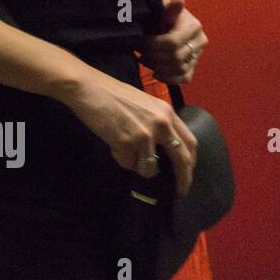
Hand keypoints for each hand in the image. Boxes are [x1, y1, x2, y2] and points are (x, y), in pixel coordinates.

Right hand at [62, 71, 197, 198]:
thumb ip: (156, 122)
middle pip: (181, 159)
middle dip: (182, 179)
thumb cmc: (111, 93)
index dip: (191, 162)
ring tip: (127, 156)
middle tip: (180, 191)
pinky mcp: (125, 143)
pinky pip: (128, 163)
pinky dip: (121, 159)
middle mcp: (161, 124)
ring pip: (150, 167)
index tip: (188, 174)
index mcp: (167, 112)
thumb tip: (160, 147)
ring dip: (140, 168)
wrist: (88, 88)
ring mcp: (144, 135)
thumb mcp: (144, 104)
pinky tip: (113, 146)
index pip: (189, 142)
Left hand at [138, 0, 206, 86]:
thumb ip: (169, 8)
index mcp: (193, 26)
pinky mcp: (193, 66)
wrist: (164, 22)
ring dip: (157, 67)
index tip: (137, 41)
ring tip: (144, 59)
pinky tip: (155, 72)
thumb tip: (178, 0)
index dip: (152, 45)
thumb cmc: (160, 13)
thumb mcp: (162, 7)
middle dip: (153, 56)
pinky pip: (185, 78)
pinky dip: (169, 78)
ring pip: (179, 69)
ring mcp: (198, 55)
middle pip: (175, 57)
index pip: (172, 43)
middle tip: (139, 51)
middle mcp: (200, 41)